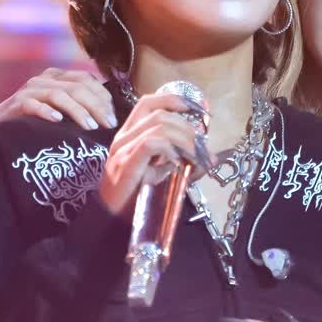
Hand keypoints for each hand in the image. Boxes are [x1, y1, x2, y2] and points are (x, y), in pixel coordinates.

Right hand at [0, 68, 117, 151]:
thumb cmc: (33, 123)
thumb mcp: (58, 110)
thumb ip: (77, 106)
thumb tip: (108, 116)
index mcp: (57, 77)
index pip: (86, 79)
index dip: (103, 97)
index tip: (114, 117)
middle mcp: (44, 79)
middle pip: (77, 87)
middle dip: (96, 106)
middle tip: (108, 125)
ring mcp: (29, 90)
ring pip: (60, 95)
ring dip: (77, 111)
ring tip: (90, 127)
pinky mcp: (16, 104)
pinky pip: (33, 104)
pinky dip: (46, 111)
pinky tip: (57, 121)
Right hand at [95, 90, 208, 216]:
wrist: (110, 221)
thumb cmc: (134, 198)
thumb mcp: (162, 176)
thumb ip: (183, 164)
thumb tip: (211, 158)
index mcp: (129, 136)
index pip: (148, 103)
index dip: (172, 100)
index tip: (194, 109)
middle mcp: (123, 138)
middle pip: (160, 115)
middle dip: (187, 129)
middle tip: (201, 149)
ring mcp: (122, 150)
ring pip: (158, 126)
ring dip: (184, 139)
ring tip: (194, 158)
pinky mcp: (125, 164)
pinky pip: (151, 143)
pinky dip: (170, 149)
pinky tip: (178, 163)